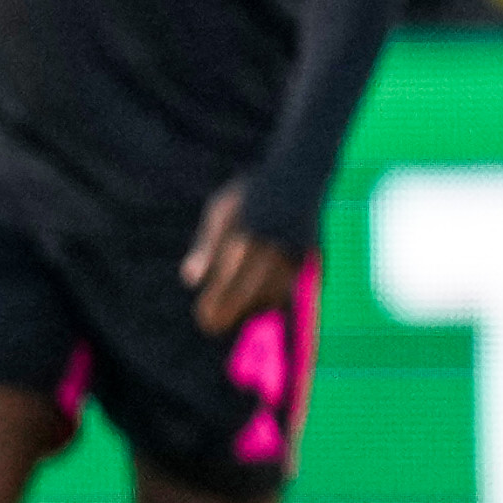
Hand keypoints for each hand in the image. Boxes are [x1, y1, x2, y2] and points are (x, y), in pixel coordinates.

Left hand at [179, 182, 301, 337]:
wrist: (299, 177)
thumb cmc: (251, 196)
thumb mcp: (221, 210)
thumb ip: (205, 245)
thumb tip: (189, 280)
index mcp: (247, 231)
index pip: (228, 278)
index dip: (215, 303)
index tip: (202, 319)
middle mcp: (273, 245)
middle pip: (249, 292)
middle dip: (228, 311)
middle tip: (210, 325)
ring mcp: (296, 254)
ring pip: (272, 296)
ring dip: (251, 307)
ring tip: (233, 305)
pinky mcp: (313, 261)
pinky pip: (292, 292)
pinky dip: (274, 300)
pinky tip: (260, 299)